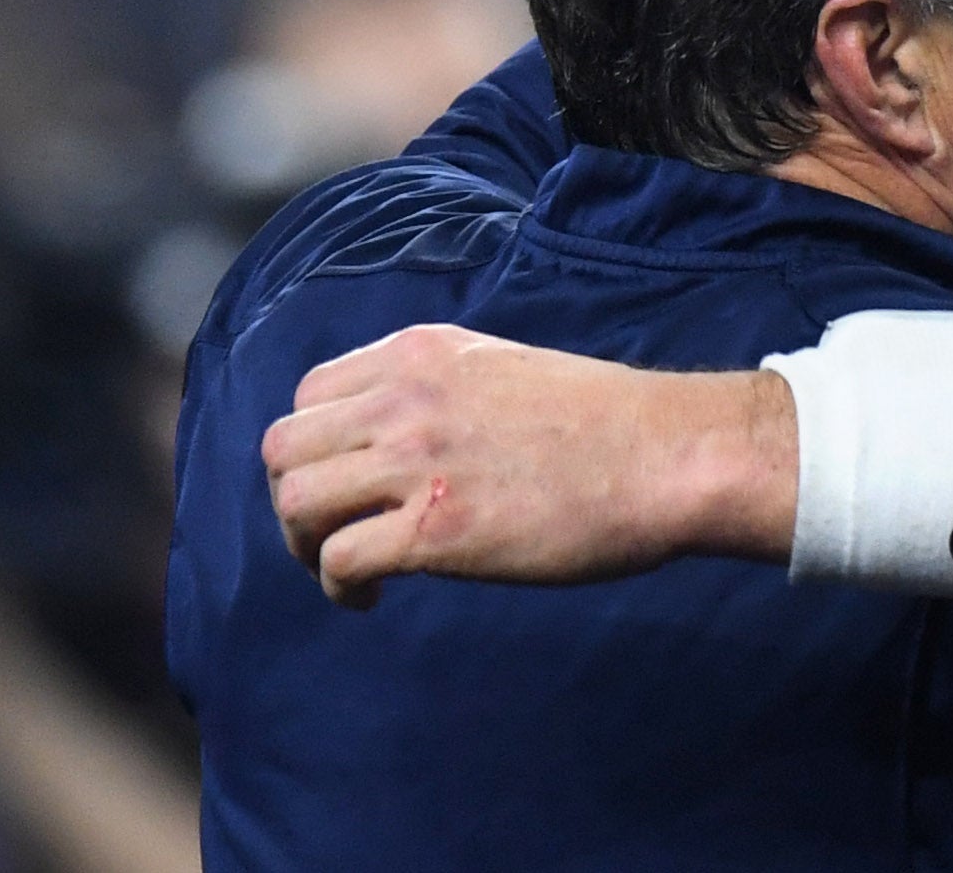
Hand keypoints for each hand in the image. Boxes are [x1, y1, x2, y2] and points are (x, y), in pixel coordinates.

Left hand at [261, 324, 795, 607]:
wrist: (667, 455)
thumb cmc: (609, 421)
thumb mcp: (506, 369)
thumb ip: (444, 390)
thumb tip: (407, 439)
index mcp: (423, 353)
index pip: (311, 395)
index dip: (316, 447)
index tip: (345, 481)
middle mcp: (405, 397)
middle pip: (285, 448)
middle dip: (297, 498)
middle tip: (334, 533)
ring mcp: (417, 460)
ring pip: (296, 502)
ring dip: (307, 545)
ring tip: (346, 568)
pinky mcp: (436, 528)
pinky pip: (341, 559)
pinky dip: (340, 587)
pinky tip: (372, 598)